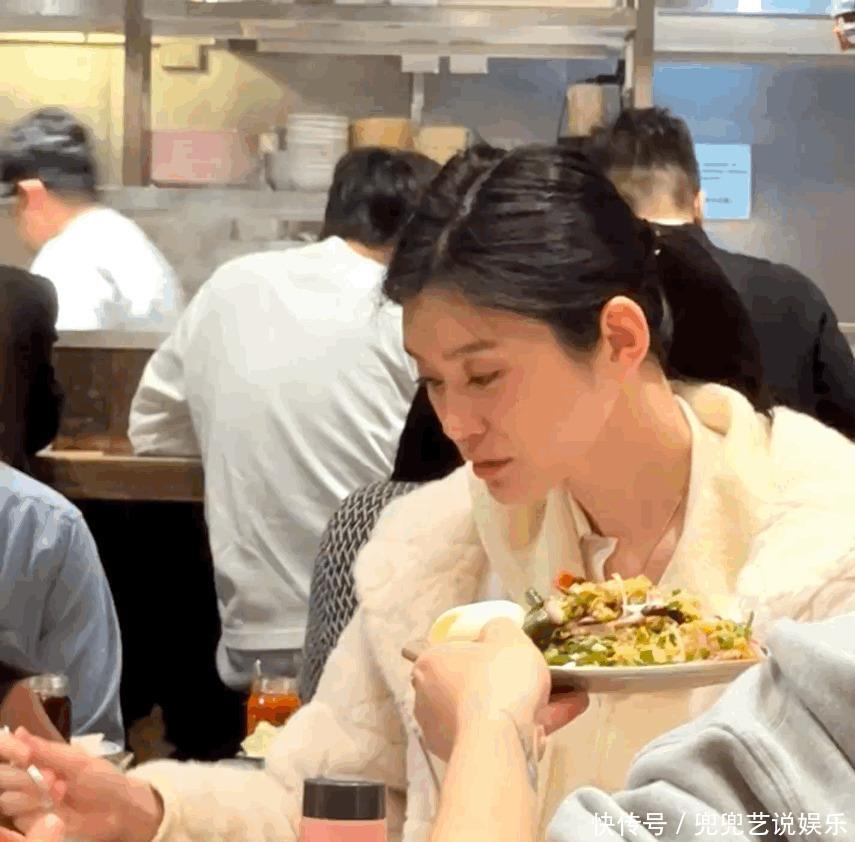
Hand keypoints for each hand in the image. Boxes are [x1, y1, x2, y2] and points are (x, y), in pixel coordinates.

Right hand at [0, 728, 161, 841]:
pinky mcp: (33, 823)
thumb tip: (18, 731)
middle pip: (4, 777)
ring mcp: (30, 801)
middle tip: (53, 777)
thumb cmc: (102, 778)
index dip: (10, 749)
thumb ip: (47, 751)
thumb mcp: (78, 761)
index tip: (26, 756)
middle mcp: (29, 777)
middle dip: (24, 777)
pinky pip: (20, 820)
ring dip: (32, 796)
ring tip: (61, 791)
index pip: (10, 749)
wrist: (117, 810)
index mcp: (41, 757)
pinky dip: (36, 814)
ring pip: (8, 800)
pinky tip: (57, 812)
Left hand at [412, 618, 587, 760]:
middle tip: (536, 670)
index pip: (452, 651)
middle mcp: (429, 701)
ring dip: (530, 702)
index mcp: (429, 666)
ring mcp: (447, 734)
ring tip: (568, 690)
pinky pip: (506, 732)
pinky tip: (572, 707)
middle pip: (474, 683)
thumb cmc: (496, 678)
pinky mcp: (473, 758)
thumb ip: (499, 627)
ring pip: (494, 711)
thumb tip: (494, 633)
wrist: (501, 740)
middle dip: (509, 679)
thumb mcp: (506, 634)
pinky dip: (536, 722)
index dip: (481, 648)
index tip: (506, 650)